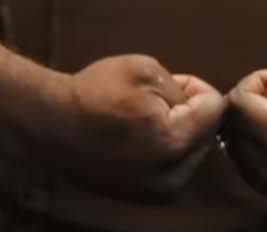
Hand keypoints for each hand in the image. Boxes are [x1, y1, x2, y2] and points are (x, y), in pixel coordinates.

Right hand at [54, 54, 224, 201]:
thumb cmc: (95, 92)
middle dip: (190, 113)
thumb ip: (183, 87)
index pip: (216, 108)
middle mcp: (170, 175)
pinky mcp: (146, 197)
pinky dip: (166, 151)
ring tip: (144, 120)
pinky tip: (139, 138)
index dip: (196, 88)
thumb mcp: (145, 69)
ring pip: (193, 152)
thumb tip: (198, 105)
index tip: (170, 83)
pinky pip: (175, 168)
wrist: (51, 125)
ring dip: (179, 133)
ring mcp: (157, 191)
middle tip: (154, 101)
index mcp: (172, 142)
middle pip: (208, 133)